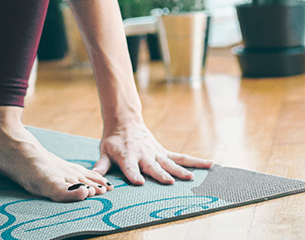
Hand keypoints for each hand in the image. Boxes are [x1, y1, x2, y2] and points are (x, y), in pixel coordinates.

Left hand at [91, 121, 214, 185]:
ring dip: (181, 171)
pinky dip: (196, 161)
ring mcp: (156, 153)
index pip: (129, 167)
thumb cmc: (113, 140)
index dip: (133, 174)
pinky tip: (210, 165)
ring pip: (171, 163)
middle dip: (160, 174)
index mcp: (127, 156)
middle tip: (169, 182)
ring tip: (192, 178)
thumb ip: (100, 165)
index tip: (138, 182)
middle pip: (153, 166)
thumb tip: (94, 176)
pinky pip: (182, 158)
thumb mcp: (103, 151)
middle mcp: (144, 155)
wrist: (125, 121)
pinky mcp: (164, 152)